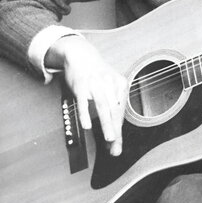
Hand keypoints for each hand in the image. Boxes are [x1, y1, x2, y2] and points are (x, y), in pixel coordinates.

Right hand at [53, 35, 128, 156]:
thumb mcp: (108, 86)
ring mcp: (96, 84)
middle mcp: (110, 84)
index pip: (120, 111)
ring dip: (107, 124)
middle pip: (114, 111)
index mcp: (120, 84)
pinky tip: (88, 126)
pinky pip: (84, 101)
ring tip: (109, 138)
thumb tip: (114, 128)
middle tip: (115, 147)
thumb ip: (110, 106)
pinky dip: (86, 114)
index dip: (119, 129)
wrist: (81, 55)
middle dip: (116, 131)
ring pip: (103, 107)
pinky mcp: (81, 84)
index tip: (116, 145)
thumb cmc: (96, 75)